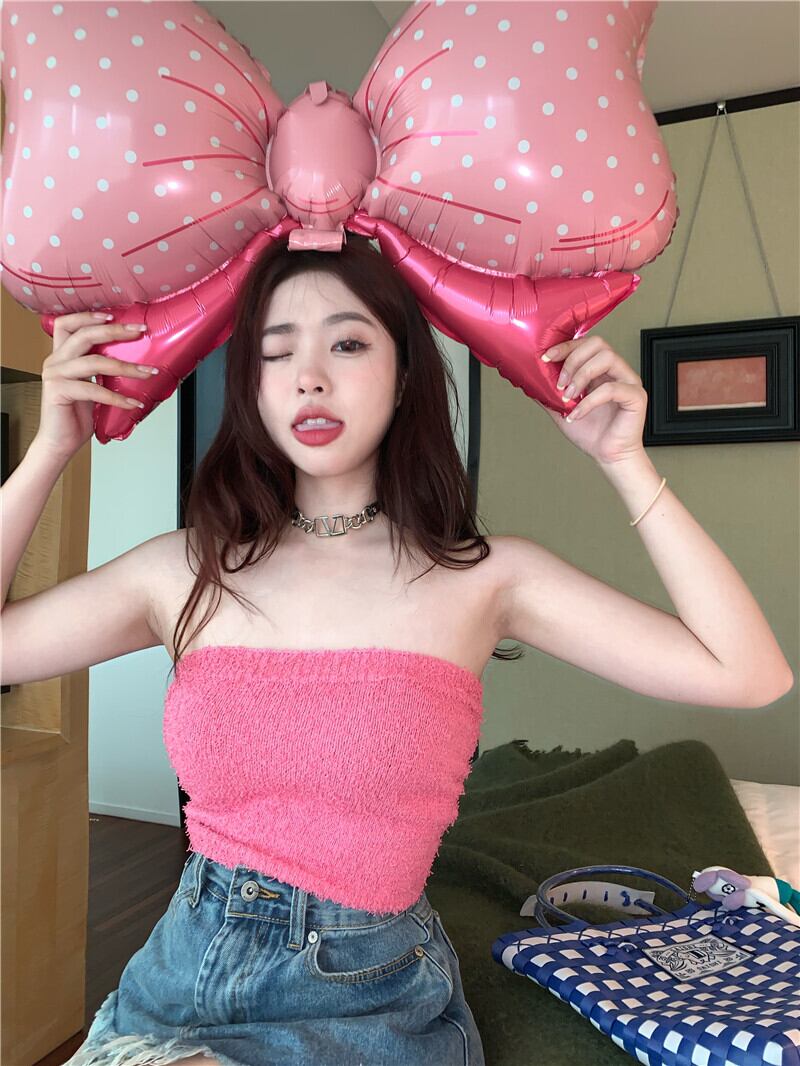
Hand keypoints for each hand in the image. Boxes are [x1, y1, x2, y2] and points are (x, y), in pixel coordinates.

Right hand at [36, 311, 151, 459]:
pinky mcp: (58, 391)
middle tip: (140, 331)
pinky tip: (134, 403)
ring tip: (148, 373)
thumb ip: (99, 370)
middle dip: (115, 331)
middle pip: (84, 335)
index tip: (113, 315)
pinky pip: (95, 390)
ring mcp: (55, 375)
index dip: (88, 316)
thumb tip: (132, 359)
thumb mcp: (89, 385)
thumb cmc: (75, 415)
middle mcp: (55, 361)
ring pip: (95, 361)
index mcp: (61, 356)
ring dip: (127, 367)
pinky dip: (118, 397)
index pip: (66, 324)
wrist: (59, 442)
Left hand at [540, 335, 648, 465]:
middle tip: (560, 383)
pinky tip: (577, 414)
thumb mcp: (560, 409)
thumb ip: (548, 393)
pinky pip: (612, 389)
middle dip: (572, 359)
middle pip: (598, 343)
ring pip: (607, 358)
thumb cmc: (591, 433)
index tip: (546, 358)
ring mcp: (628, 382)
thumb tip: (529, 381)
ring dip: (581, 376)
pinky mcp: (636, 397)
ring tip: (569, 397)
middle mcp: (616, 371)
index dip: (565, 346)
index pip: (586, 343)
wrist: (607, 455)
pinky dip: (589, 402)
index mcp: (600, 370)